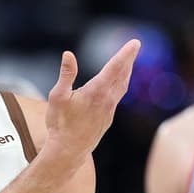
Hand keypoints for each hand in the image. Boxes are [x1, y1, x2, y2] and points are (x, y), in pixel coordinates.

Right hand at [43, 39, 140, 170]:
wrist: (68, 150)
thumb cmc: (60, 124)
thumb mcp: (58, 96)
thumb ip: (66, 74)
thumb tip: (68, 54)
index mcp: (97, 91)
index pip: (115, 67)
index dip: (125, 53)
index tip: (135, 43)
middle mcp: (107, 99)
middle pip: (122, 75)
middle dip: (129, 59)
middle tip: (135, 47)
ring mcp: (109, 110)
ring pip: (122, 86)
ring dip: (126, 72)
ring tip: (129, 63)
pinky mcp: (107, 118)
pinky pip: (117, 97)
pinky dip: (121, 85)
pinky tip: (118, 86)